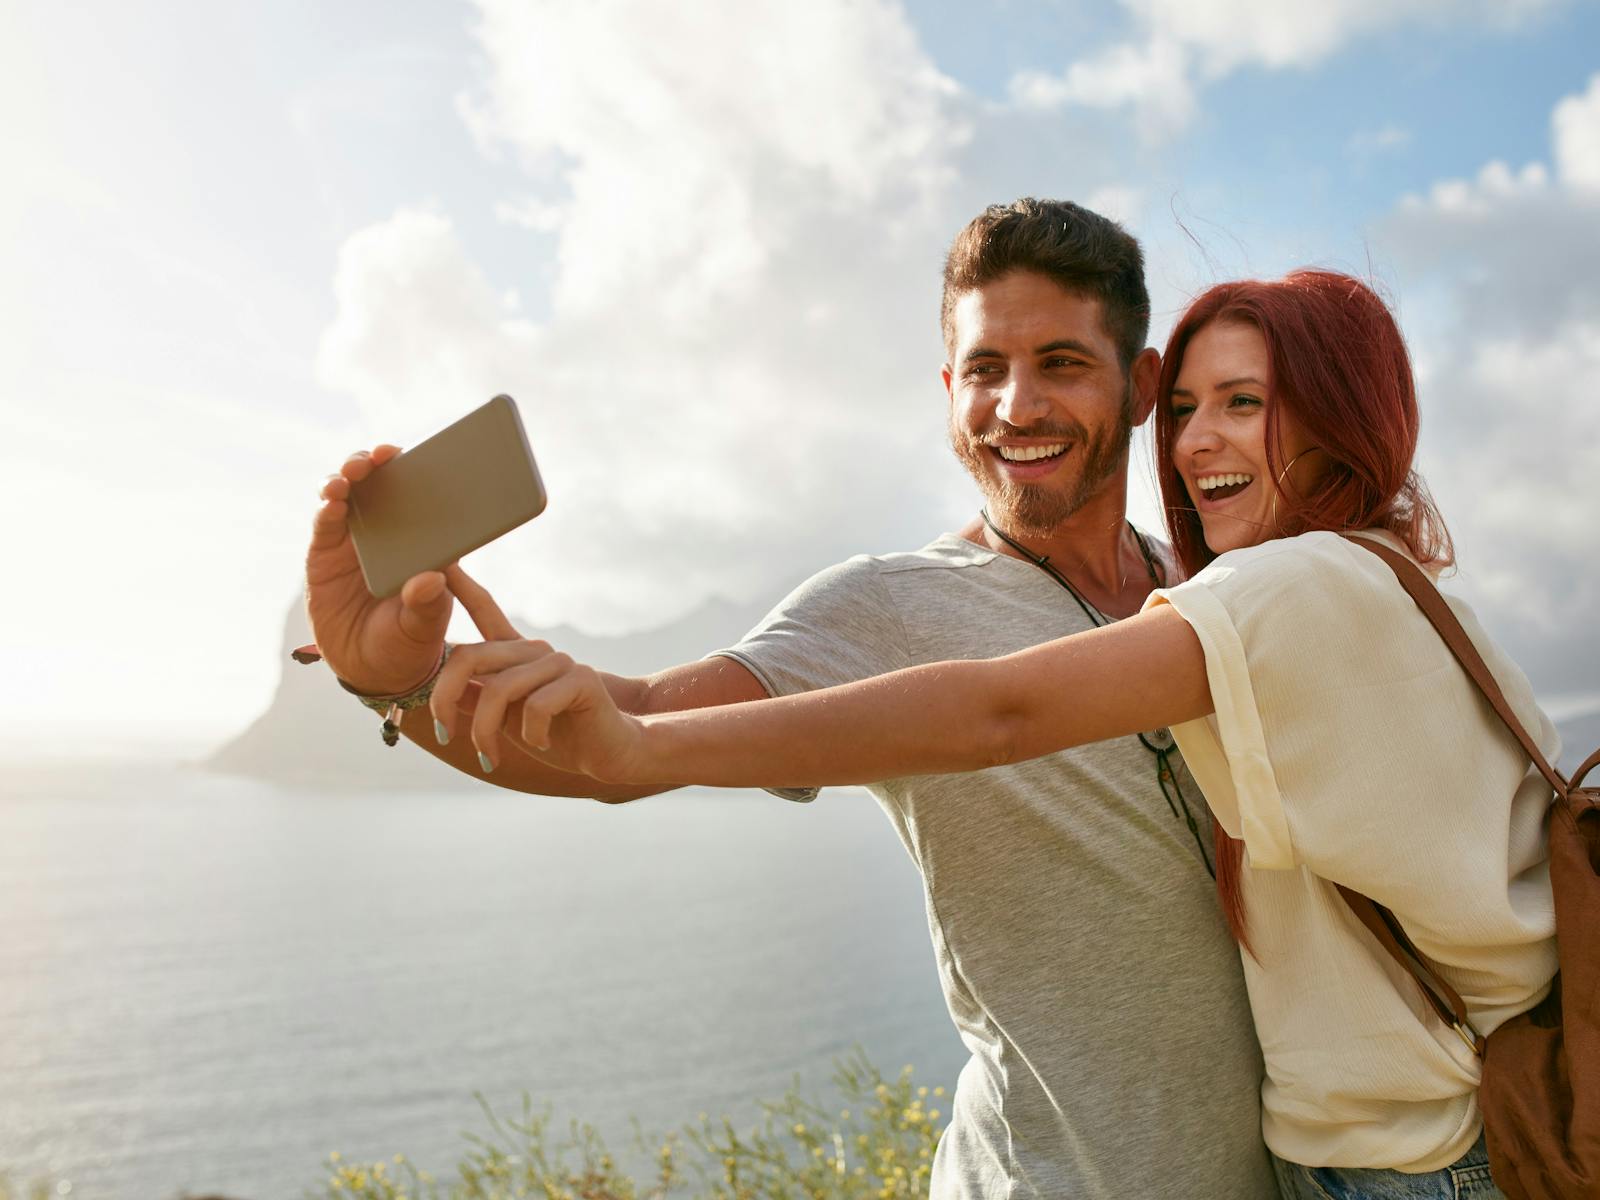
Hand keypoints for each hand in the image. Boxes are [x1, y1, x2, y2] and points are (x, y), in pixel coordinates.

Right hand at [305, 445, 454, 694]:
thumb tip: (431, 579)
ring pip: (350, 495)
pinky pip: (325, 523)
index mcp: (422, 542)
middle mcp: (389, 533)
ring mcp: (355, 540)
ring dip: (349, 476)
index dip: (423, 472)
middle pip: (383, 485)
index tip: (427, 455)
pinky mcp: (325, 553)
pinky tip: (333, 500)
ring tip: (353, 472)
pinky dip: (327, 508)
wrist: (370, 669)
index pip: (424, 497)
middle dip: (381, 463)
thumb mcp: (423, 628)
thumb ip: (428, 605)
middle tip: (384, 455)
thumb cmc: (407, 643)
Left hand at [429, 589, 644, 782]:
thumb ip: (477, 699)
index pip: (484, 611)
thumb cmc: (556, 735)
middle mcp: (534, 650)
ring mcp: (558, 661)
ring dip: (486, 732)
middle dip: (445, 699)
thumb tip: (442, 688)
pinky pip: (535, 706)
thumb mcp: (505, 719)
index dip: (462, 585)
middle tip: (443, 734)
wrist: (607, 753)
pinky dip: (531, 734)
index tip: (442, 560)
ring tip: (490, 757)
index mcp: (516, 655)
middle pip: (470, 657)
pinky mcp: (581, 679)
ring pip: (498, 691)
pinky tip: (543, 744)